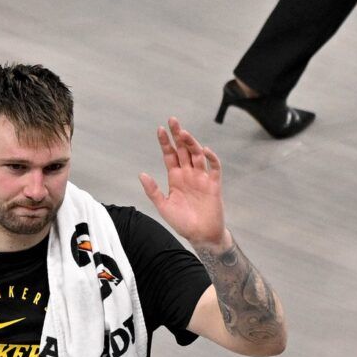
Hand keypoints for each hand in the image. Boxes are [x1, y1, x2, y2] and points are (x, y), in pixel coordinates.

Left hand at [139, 119, 228, 249]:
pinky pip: (214, 167)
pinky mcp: (213, 184)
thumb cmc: (182, 222)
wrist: (201, 236)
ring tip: (184, 133)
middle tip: (172, 120)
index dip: (165, 143)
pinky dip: (211, 158)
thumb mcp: (163, 206)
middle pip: (183, 150)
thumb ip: (153, 191)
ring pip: (197, 155)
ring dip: (191, 143)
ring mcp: (201, 178)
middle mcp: (188, 174)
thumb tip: (142, 174)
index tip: (160, 129)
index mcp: (175, 177)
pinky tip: (204, 150)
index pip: (170, 155)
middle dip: (178, 135)